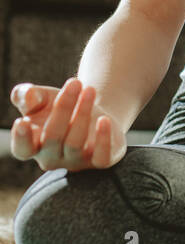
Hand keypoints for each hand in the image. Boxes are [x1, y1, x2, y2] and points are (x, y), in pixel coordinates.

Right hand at [9, 78, 126, 172]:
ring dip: (83, 113)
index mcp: (32, 145)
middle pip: (53, 137)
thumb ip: (26, 95)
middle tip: (75, 82)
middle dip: (63, 107)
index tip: (23, 121)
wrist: (89, 109)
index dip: (21, 138)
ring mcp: (76, 161)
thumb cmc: (56, 105)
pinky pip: (101, 157)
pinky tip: (104, 119)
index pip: (22, 148)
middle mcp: (52, 158)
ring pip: (76, 143)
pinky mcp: (100, 160)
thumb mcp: (40, 96)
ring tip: (90, 89)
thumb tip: (29, 97)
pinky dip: (103, 139)